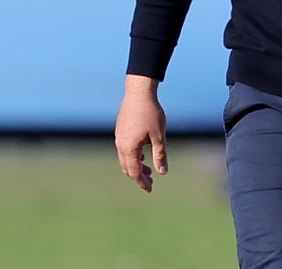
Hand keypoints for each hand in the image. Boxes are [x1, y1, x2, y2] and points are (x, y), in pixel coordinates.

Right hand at [114, 75, 167, 192]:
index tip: (150, 189)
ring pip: (124, 158)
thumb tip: (162, 172)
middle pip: (127, 168)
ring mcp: (119, 137)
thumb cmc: (151, 113)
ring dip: (136, 166)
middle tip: (150, 182)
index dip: (142, 183)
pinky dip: (132, 156)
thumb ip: (160, 155)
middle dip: (138, 176)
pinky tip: (143, 154)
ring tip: (149, 169)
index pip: (135, 172)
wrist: (138, 92)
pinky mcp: (120, 130)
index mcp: (129, 148)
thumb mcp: (159, 135)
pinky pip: (124, 149)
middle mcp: (120, 144)